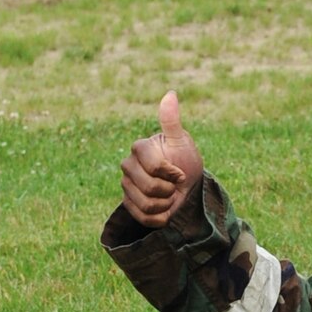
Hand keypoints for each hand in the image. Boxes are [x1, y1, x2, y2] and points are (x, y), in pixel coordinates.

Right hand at [120, 90, 203, 228]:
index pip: (154, 167)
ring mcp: (126, 185)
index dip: (172, 173)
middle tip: (175, 184)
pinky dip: (160, 217)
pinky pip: (143, 217)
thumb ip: (171, 120)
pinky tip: (164, 208)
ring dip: (166, 204)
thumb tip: (170, 93)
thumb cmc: (184, 159)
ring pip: (147, 205)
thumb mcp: (181, 141)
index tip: (181, 172)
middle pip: (150, 188)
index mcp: (139, 148)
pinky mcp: (127, 203)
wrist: (186, 184)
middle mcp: (128, 166)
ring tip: (169, 195)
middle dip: (170, 190)